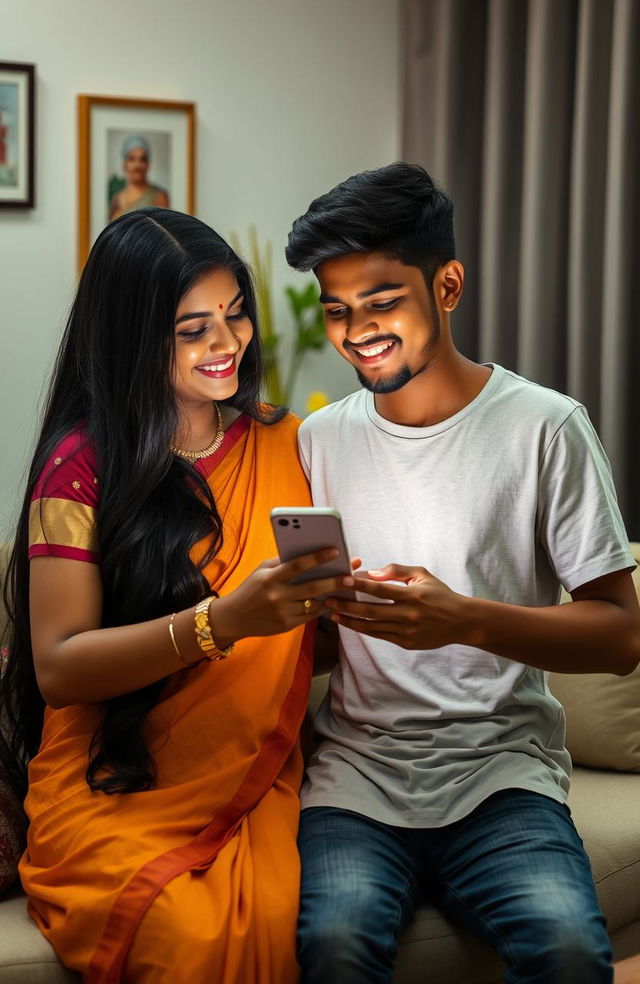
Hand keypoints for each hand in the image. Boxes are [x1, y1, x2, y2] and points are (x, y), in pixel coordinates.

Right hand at [210, 549, 353, 645]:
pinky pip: (310, 615)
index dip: (317, 557)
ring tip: (347, 587)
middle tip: (351, 575)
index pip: (297, 565)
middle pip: (312, 588)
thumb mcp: (262, 570)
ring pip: (315, 604)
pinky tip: (332, 599)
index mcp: (270, 578)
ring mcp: (283, 613)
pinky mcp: (287, 626)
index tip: (335, 550)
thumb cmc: (251, 588)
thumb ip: (283, 562)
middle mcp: (277, 596)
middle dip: (334, 581)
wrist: (234, 618)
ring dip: (332, 596)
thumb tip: (310, 552)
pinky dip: (322, 607)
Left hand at [324, 563, 467, 649]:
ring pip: (372, 627)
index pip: (380, 589)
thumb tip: (372, 573)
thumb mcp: (422, 575)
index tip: (342, 580)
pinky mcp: (406, 643)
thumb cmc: (439, 594)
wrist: (461, 622)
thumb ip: (397, 571)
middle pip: (371, 611)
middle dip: (347, 605)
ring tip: (333, 615)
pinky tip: (350, 623)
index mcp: (412, 595)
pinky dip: (364, 630)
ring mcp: (407, 631)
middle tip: (328, 600)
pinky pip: (380, 636)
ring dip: (350, 621)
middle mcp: (408, 615)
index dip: (359, 585)